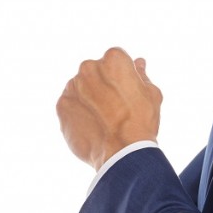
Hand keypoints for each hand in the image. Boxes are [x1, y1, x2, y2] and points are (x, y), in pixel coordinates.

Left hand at [56, 48, 162, 170]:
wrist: (122, 153)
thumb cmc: (142, 121)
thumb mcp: (151, 94)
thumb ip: (141, 75)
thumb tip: (138, 63)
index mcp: (113, 59)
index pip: (116, 59)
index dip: (123, 75)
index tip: (128, 90)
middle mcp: (89, 67)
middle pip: (96, 71)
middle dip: (104, 83)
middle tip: (116, 106)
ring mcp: (72, 86)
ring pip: (81, 86)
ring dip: (90, 97)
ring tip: (104, 119)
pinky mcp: (61, 105)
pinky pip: (70, 104)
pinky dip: (79, 111)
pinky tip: (93, 125)